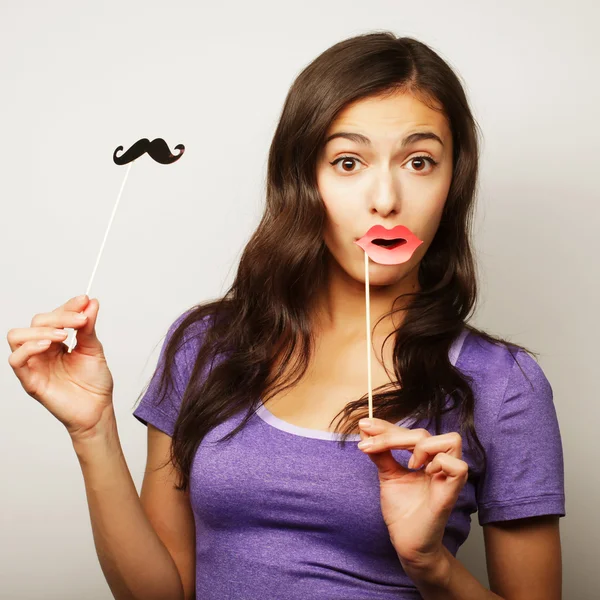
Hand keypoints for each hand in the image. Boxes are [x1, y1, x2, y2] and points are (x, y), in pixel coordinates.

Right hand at [7, 294, 114, 441]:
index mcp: (57, 342)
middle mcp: (43, 351)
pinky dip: (29, 347)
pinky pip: (16, 360)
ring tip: (64, 335)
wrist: (98, 410)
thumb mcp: (94, 349)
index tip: (84, 300)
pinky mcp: (30, 380)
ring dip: (40, 330)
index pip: (53, 316)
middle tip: (80, 320)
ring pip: (17, 336)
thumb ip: (88, 327)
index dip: (67, 306)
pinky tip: (48, 345)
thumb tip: (90, 303)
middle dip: (59, 316)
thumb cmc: (95, 383)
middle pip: (36, 322)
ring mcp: (35, 364)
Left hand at [358, 418, 467, 572]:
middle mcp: (441, 463)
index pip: (411, 431)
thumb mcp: (387, 474)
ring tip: (409, 463)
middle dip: (393, 435)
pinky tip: (424, 472)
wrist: (405, 541)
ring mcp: (449, 477)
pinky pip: (458, 466)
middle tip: (370, 445)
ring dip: (422, 446)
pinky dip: (440, 463)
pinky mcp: (452, 492)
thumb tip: (366, 428)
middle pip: (424, 433)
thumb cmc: (402, 510)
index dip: (387, 426)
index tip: (364, 425)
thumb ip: (380, 452)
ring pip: (451, 440)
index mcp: (428, 458)